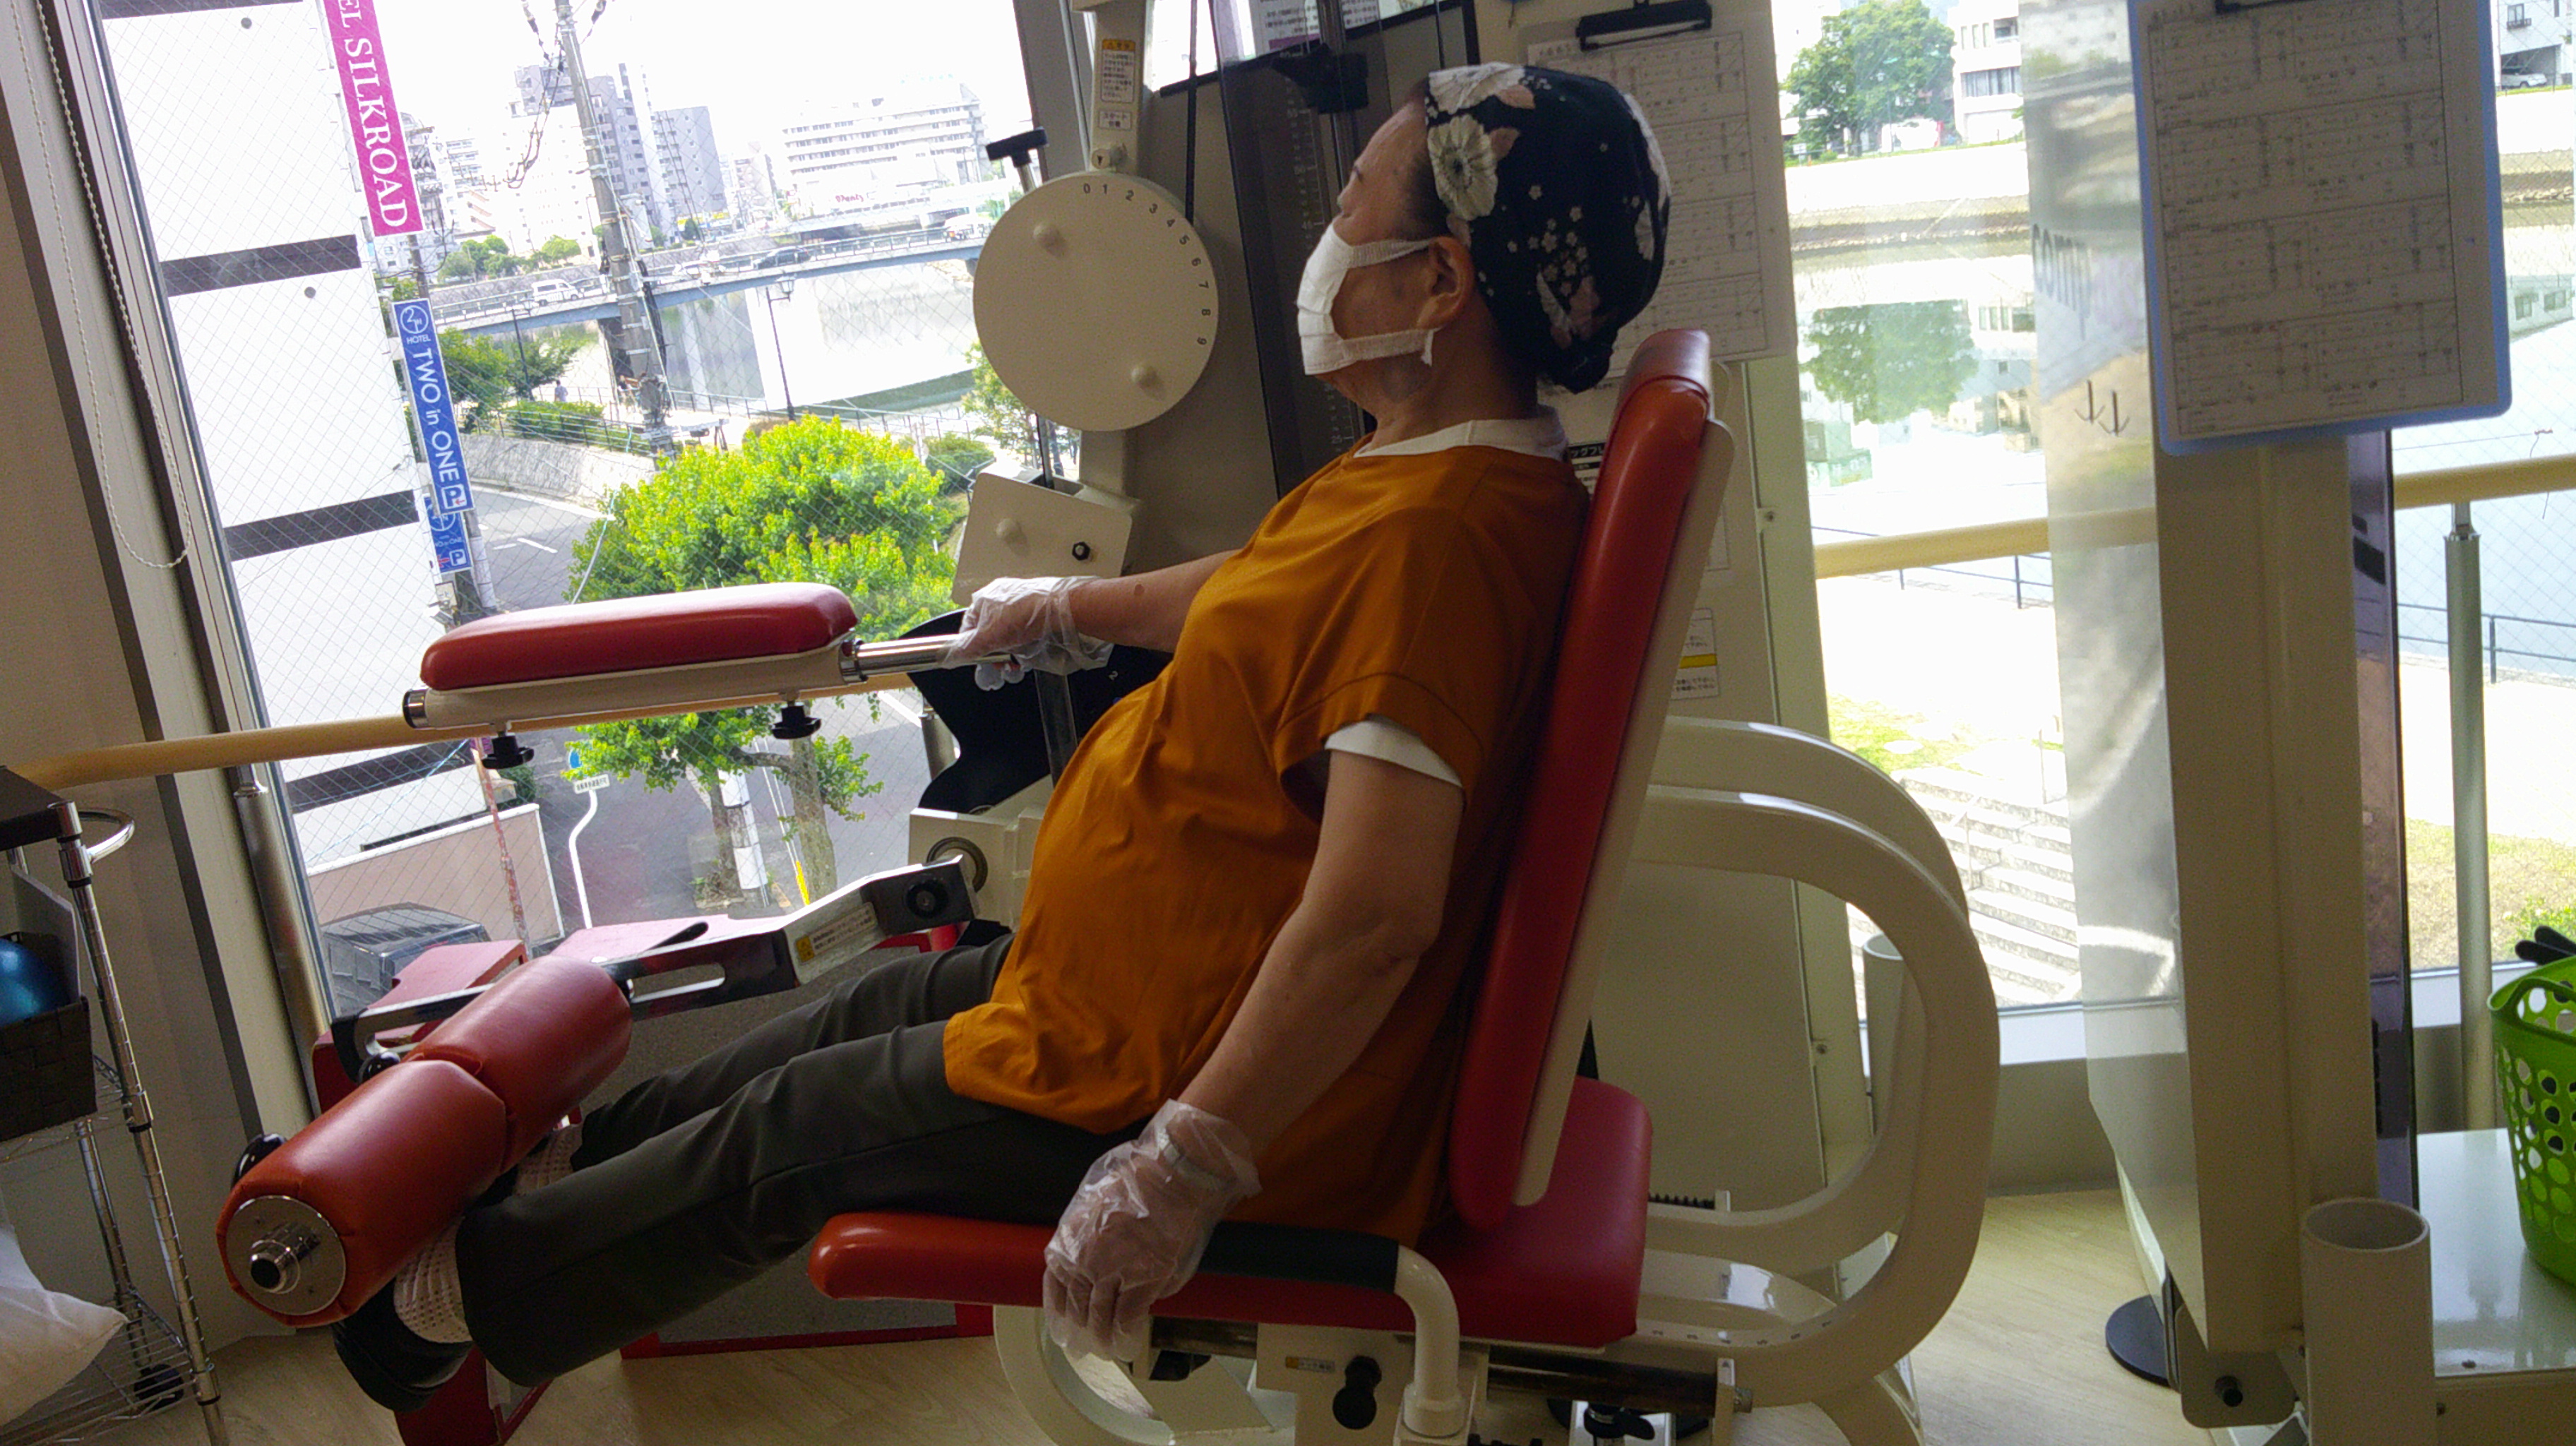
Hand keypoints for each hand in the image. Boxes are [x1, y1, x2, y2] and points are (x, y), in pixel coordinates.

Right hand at [940, 576, 1111, 689]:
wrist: (1061, 608)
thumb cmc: (1025, 615)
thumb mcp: (990, 637)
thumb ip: (968, 647)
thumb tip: (949, 656)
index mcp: (983, 599)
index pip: (968, 626)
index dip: (973, 646)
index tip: (980, 659)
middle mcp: (999, 596)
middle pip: (989, 630)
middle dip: (995, 650)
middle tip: (1003, 662)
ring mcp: (1019, 600)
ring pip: (1007, 631)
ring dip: (1011, 648)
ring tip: (1018, 658)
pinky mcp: (1036, 605)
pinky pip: (1025, 627)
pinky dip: (1025, 640)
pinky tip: (1031, 646)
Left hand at [1043, 1101, 1260, 1360]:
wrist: (1170, 1177)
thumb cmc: (1135, 1181)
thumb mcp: (1092, 1204)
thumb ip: (1085, 1237)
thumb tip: (1091, 1265)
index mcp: (1068, 1240)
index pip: (1056, 1286)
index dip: (1059, 1310)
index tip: (1062, 1326)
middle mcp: (1084, 1261)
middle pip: (1078, 1305)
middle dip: (1081, 1329)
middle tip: (1082, 1345)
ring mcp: (1113, 1272)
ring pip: (1102, 1315)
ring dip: (1104, 1336)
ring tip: (1106, 1348)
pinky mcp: (1143, 1280)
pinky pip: (1128, 1316)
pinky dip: (1126, 1333)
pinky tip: (1126, 1342)